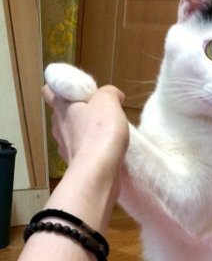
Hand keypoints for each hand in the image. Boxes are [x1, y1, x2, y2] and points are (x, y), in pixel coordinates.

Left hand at [42, 84, 129, 231]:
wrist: (98, 172)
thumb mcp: (108, 102)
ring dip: (84, 132)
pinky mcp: (75, 164)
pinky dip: (90, 149)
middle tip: (97, 111)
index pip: (49, 91)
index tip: (76, 90)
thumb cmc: (99, 132)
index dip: (59, 88)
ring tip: (104, 132)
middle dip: (77, 111)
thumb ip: (109, 93)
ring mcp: (65, 148)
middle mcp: (58, 127)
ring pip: (71, 134)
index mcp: (61, 108)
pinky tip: (105, 150)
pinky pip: (81, 151)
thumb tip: (114, 94)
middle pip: (63, 114)